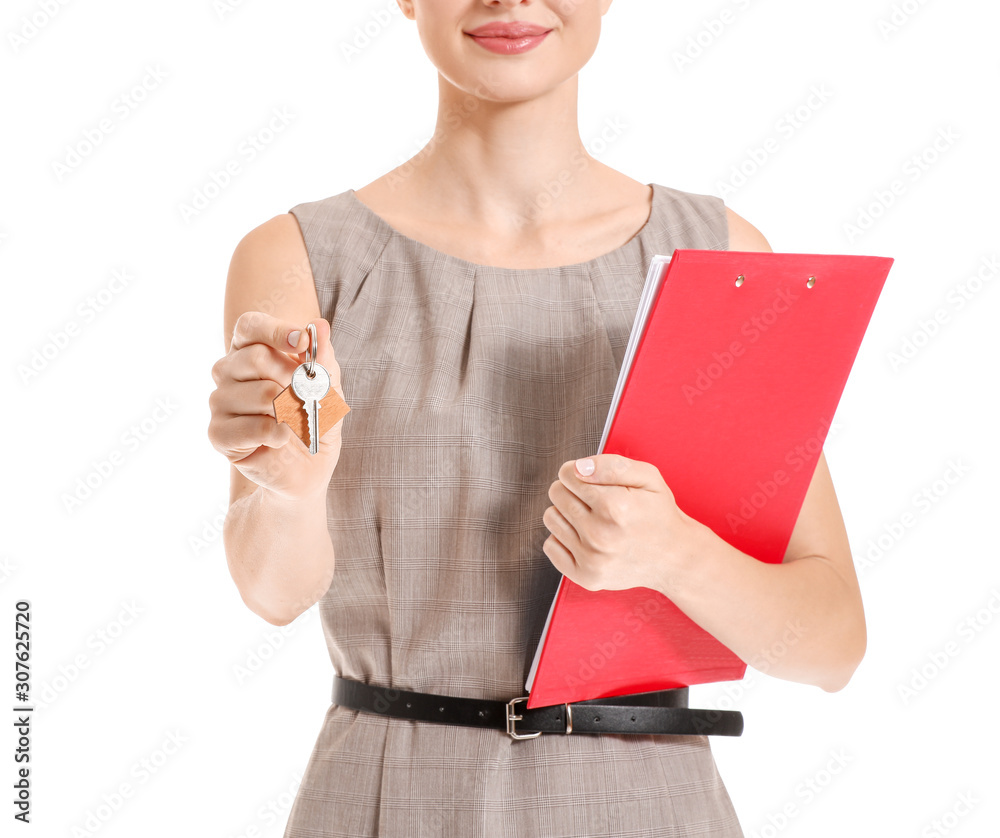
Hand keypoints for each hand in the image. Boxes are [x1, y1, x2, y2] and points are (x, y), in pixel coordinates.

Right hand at [207, 311, 346, 500]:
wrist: (309, 466)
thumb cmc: (315, 418)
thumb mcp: (329, 386)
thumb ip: (323, 357)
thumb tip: (319, 326)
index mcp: (249, 349)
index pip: (250, 326)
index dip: (276, 330)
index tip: (303, 341)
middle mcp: (227, 371)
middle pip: (255, 357)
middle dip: (293, 379)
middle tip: (305, 397)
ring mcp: (219, 402)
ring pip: (262, 395)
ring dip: (292, 412)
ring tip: (294, 422)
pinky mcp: (218, 433)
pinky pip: (257, 427)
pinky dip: (280, 435)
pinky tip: (280, 439)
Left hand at [542, 453, 700, 592]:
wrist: (674, 557)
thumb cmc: (658, 513)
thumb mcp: (648, 477)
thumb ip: (611, 465)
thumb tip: (577, 468)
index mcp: (615, 506)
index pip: (567, 474)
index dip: (579, 472)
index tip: (592, 480)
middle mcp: (601, 535)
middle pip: (556, 494)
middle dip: (571, 491)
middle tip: (594, 500)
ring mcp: (592, 559)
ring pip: (550, 518)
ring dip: (566, 514)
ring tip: (591, 518)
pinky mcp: (586, 577)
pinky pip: (550, 546)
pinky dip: (563, 539)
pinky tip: (586, 538)